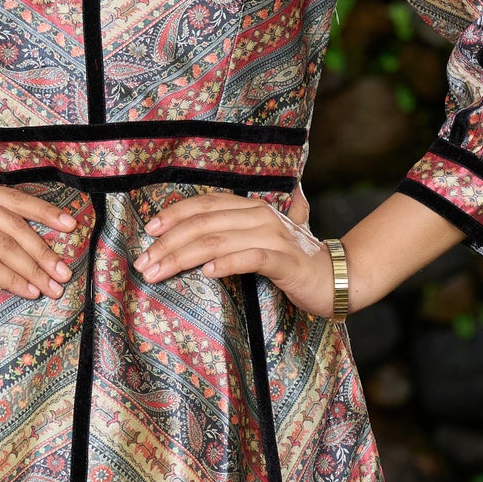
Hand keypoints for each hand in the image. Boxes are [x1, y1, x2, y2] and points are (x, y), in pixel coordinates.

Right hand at [0, 180, 78, 310]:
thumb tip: (48, 248)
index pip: (14, 199)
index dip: (45, 213)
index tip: (72, 227)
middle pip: (12, 225)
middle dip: (43, 251)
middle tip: (65, 273)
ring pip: (2, 246)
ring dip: (32, 270)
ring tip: (51, 288)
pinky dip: (11, 280)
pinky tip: (27, 292)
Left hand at [133, 187, 335, 317]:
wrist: (337, 277)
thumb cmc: (295, 261)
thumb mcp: (263, 240)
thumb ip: (237, 229)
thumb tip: (205, 226)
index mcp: (252, 208)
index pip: (205, 204)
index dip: (174, 214)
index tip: (149, 232)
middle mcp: (261, 216)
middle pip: (204, 223)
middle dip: (169, 243)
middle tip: (144, 263)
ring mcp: (275, 237)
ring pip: (219, 240)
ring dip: (184, 256)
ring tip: (160, 271)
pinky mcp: (286, 261)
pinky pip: (251, 258)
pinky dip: (227, 263)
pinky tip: (208, 273)